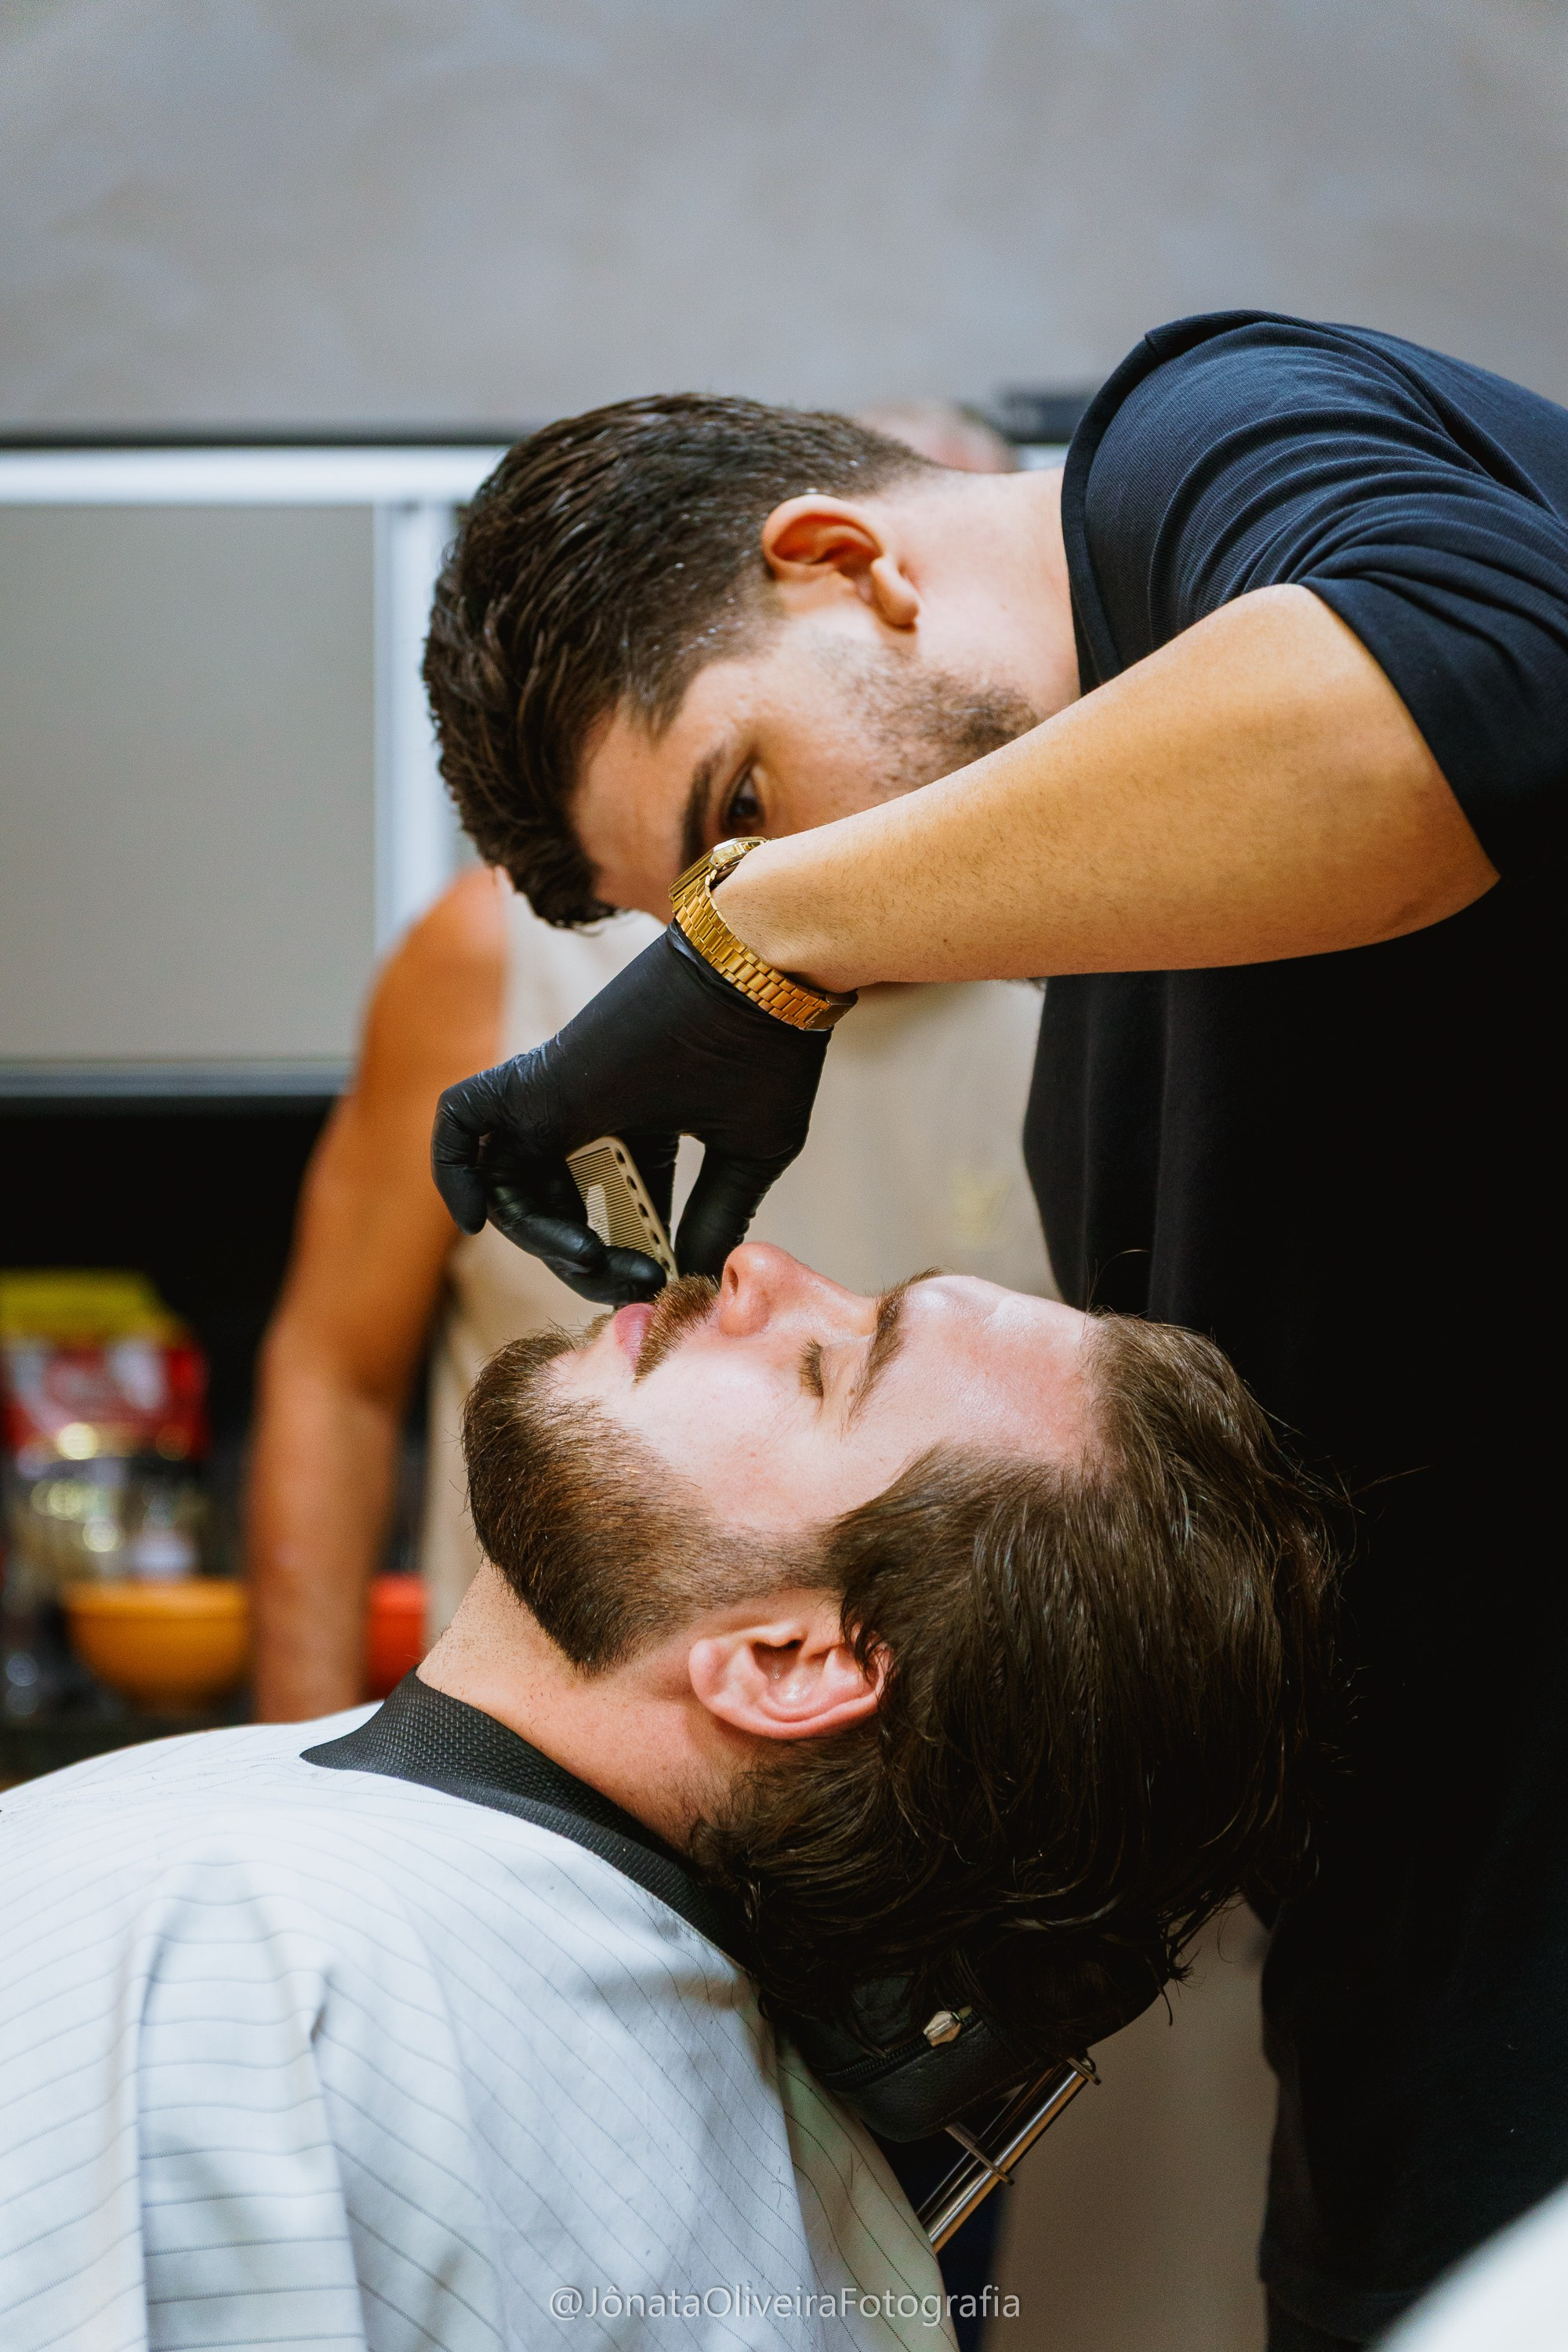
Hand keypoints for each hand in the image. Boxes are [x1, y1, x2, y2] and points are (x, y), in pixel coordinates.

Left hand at [431, 926, 832, 1303]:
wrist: (760, 981)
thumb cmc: (764, 1054)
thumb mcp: (745, 1155)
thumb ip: (714, 1216)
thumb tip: (691, 1278)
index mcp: (640, 1127)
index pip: (608, 1208)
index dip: (623, 1255)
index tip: (656, 1283)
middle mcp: (589, 1114)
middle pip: (553, 1204)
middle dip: (580, 1257)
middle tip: (623, 1282)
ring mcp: (556, 1097)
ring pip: (509, 1182)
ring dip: (538, 1236)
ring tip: (587, 1260)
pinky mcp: (533, 1080)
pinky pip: (463, 1122)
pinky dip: (450, 1166)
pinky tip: (474, 1218)